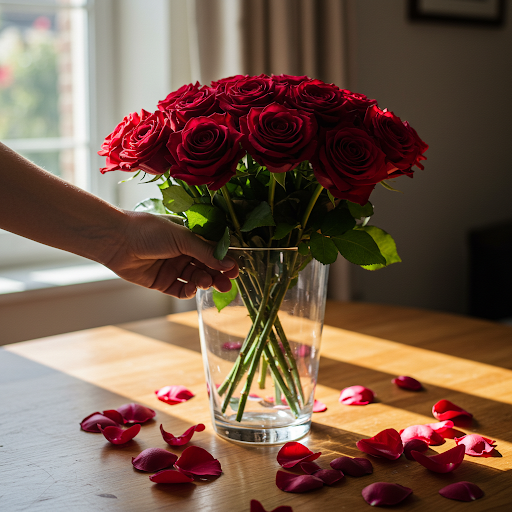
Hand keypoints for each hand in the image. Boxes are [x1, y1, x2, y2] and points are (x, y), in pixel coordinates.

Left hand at [104, 211, 237, 298]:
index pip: (214, 251)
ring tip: (204, 282)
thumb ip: (206, 252)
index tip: (235, 270)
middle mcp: (183, 253)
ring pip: (196, 279)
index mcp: (190, 237)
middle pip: (207, 267)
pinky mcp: (162, 282)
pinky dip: (189, 291)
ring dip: (204, 282)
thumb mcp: (182, 238)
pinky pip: (181, 290)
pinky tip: (192, 288)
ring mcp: (173, 268)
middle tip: (227, 284)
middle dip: (218, 275)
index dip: (225, 261)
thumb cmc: (149, 231)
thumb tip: (230, 263)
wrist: (117, 240)